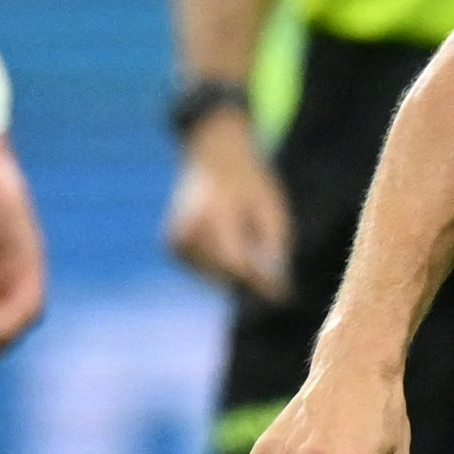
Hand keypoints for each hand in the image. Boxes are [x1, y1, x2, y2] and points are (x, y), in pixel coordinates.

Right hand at [164, 112, 290, 299]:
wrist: (215, 159)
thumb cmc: (251, 184)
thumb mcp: (271, 210)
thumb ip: (273, 245)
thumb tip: (276, 284)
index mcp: (213, 214)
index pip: (234, 261)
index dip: (259, 282)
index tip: (282, 295)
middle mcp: (187, 227)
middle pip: (223, 272)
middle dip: (251, 280)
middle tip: (278, 286)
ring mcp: (174, 239)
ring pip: (213, 276)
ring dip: (236, 274)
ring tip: (249, 246)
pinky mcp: (171, 247)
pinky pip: (202, 271)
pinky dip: (220, 268)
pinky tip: (232, 246)